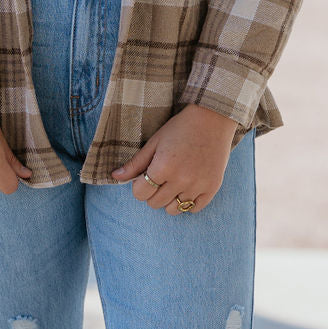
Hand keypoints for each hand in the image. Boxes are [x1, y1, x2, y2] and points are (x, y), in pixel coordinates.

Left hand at [111, 105, 241, 214]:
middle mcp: (181, 180)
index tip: (146, 175)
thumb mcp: (155, 141)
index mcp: (163, 167)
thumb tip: (115, 177)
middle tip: (161, 176)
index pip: (140, 194)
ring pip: (173, 210)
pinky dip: (188, 202)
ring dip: (169, 199)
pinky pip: (193, 209)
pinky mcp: (212, 188)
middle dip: (153, 192)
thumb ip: (135, 163)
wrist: (213, 118)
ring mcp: (198, 186)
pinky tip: (187, 186)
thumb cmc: (180, 127)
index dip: (139, 185)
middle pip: (154, 203)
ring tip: (174, 182)